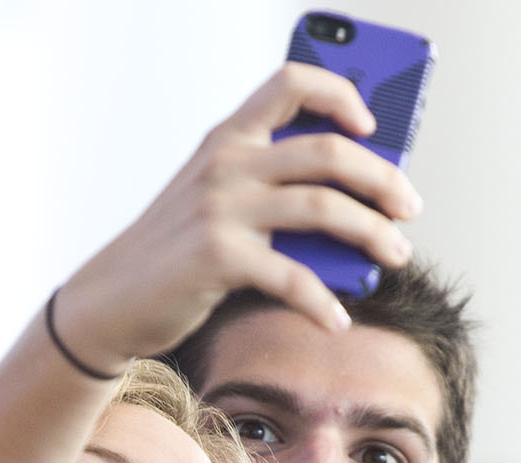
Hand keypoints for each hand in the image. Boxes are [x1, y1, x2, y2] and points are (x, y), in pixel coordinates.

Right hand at [52, 62, 424, 367]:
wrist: (111, 298)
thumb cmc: (178, 249)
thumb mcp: (218, 198)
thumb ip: (272, 184)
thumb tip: (364, 202)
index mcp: (229, 137)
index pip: (291, 83)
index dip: (341, 94)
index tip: (372, 126)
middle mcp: (226, 163)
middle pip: (328, 152)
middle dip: (382, 179)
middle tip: (409, 207)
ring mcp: (220, 209)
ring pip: (324, 208)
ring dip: (373, 234)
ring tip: (397, 255)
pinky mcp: (217, 258)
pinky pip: (293, 277)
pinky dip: (323, 302)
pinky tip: (338, 320)